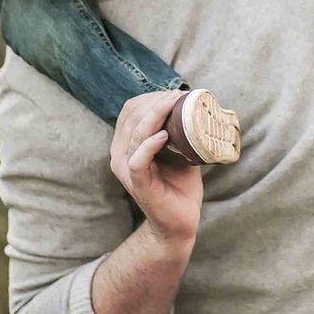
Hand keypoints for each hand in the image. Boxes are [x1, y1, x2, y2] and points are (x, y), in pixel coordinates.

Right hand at [109, 90, 203, 244]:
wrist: (180, 220)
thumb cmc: (179, 182)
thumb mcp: (179, 148)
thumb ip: (178, 128)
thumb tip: (194, 102)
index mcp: (126, 143)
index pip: (131, 110)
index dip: (151, 97)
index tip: (175, 93)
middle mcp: (120, 154)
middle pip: (132, 117)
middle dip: (156, 102)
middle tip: (180, 96)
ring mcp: (127, 170)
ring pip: (135, 134)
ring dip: (156, 116)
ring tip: (175, 105)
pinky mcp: (138, 184)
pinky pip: (137, 161)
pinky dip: (149, 145)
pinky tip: (164, 135)